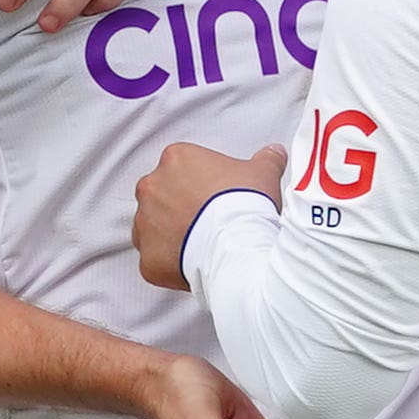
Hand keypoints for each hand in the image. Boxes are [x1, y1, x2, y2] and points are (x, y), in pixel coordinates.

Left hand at [133, 141, 284, 290]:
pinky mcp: (148, 258)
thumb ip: (265, 159)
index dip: (202, 184)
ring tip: (202, 244)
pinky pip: (156, 259)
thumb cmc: (245, 205)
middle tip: (209, 221)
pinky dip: (170, 263)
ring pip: (153, 227)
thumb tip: (274, 154)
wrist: (235, 245)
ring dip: (171, 234)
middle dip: (181, 207)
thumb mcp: (263, 172)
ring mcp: (144, 224)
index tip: (218, 198)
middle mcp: (151, 188)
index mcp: (176, 159)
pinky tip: (194, 264)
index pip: (183, 168)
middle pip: (162, 195)